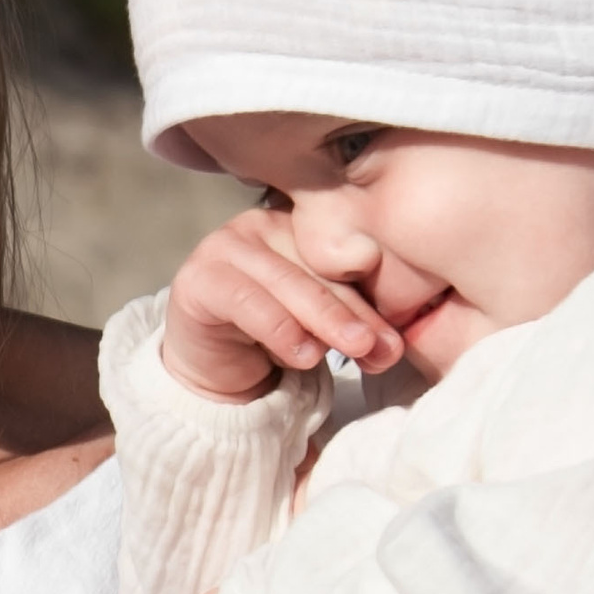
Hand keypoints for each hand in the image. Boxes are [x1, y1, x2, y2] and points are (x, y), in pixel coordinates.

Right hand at [159, 209, 403, 401]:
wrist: (217, 370)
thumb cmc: (275, 339)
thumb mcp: (322, 328)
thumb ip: (354, 326)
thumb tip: (391, 348)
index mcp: (298, 224)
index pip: (339, 256)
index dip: (369, 298)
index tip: (395, 340)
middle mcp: (261, 223)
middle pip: (317, 266)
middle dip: (353, 311)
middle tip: (380, 347)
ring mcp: (225, 244)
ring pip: (286, 281)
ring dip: (324, 319)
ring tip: (355, 349)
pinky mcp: (198, 277)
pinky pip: (246, 301)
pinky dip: (279, 330)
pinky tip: (304, 356)